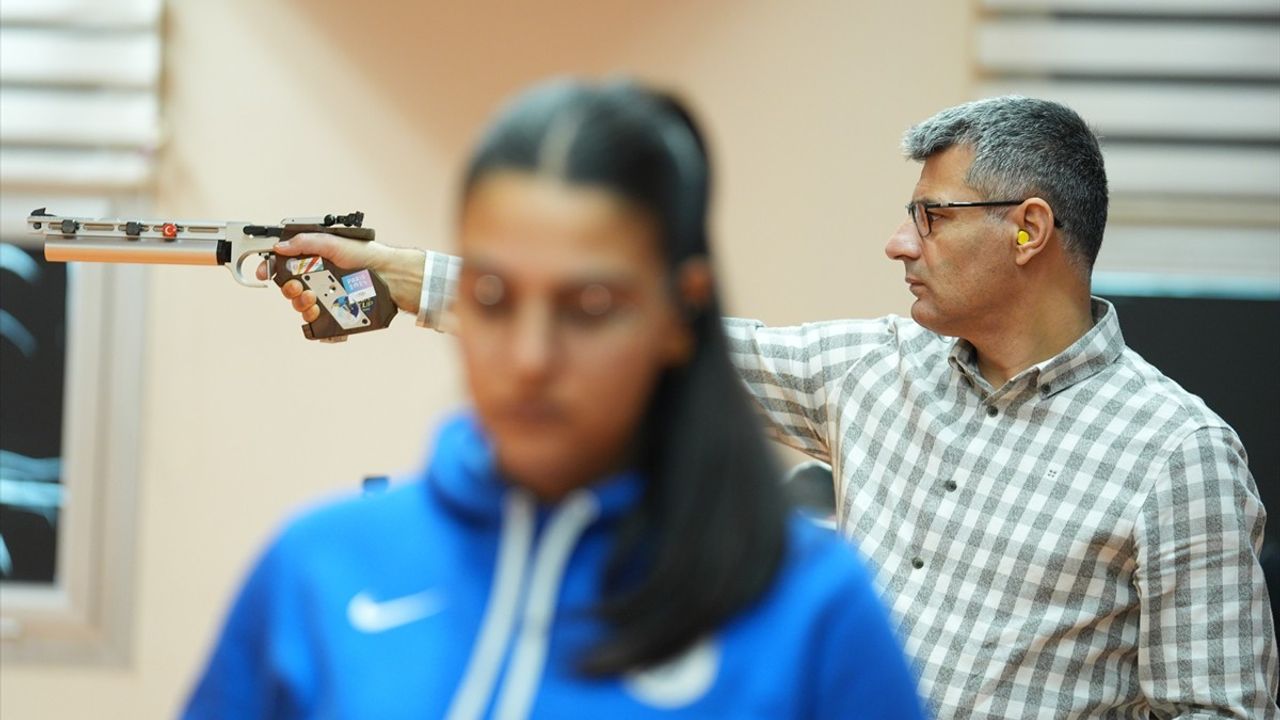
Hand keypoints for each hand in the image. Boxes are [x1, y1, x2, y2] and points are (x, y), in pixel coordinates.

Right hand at [255, 232, 425, 323]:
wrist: (389, 275)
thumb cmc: (365, 255)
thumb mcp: (333, 242)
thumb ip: (305, 243)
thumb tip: (279, 247)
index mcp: (313, 262)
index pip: (284, 267)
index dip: (271, 269)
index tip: (265, 273)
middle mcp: (318, 281)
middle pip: (290, 290)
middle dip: (289, 290)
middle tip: (298, 287)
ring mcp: (326, 300)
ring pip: (301, 308)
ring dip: (301, 304)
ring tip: (314, 299)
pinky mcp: (335, 317)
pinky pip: (318, 327)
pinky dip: (315, 323)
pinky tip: (321, 314)